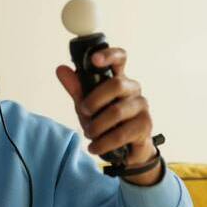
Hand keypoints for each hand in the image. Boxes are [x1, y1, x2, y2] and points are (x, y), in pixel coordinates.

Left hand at [55, 47, 161, 185]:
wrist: (125, 151)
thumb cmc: (106, 123)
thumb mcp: (87, 105)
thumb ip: (76, 88)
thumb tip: (61, 69)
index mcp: (118, 79)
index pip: (120, 58)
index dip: (109, 55)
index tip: (94, 60)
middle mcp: (133, 89)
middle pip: (116, 84)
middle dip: (94, 100)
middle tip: (84, 112)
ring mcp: (141, 107)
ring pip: (117, 111)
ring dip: (97, 126)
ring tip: (89, 133)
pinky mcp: (145, 126)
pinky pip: (121, 134)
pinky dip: (103, 143)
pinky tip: (95, 147)